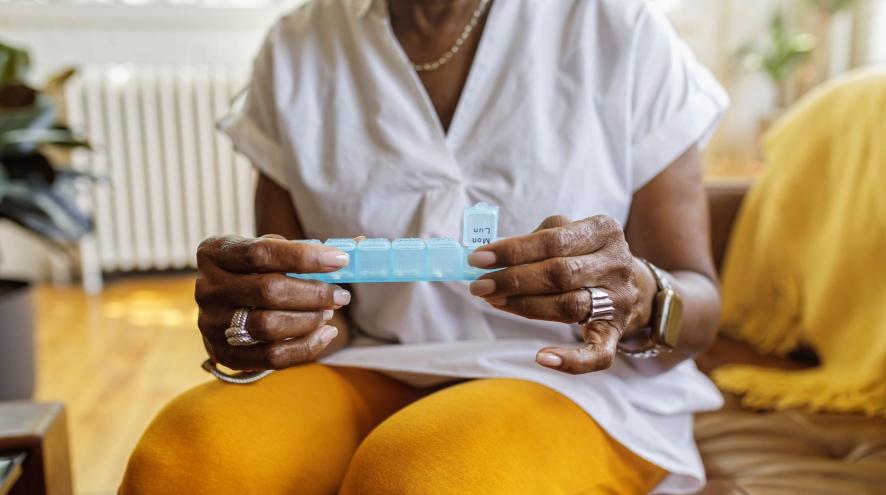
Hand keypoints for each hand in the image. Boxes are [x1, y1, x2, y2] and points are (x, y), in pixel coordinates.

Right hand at [195, 234, 350, 370]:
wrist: (226, 308)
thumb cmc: (256, 272)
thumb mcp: (268, 252)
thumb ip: (300, 250)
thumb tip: (351, 249)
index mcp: (214, 253)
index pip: (260, 252)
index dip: (303, 257)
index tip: (339, 260)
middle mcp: (207, 288)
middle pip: (268, 290)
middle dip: (313, 293)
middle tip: (341, 295)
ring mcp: (211, 323)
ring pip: (269, 325)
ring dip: (310, 320)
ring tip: (329, 312)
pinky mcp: (224, 353)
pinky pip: (271, 357)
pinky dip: (306, 347)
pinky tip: (325, 334)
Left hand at [467, 215, 654, 373]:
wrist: (635, 287)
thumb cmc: (585, 256)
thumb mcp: (570, 234)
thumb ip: (536, 240)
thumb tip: (490, 256)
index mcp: (603, 230)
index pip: (553, 240)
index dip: (513, 250)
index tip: (478, 259)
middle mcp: (616, 264)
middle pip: (560, 273)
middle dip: (514, 280)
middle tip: (480, 286)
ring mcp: (619, 300)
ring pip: (569, 307)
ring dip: (525, 307)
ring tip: (495, 301)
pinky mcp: (616, 332)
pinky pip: (597, 353)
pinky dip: (570, 359)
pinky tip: (542, 357)